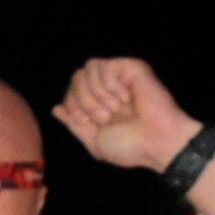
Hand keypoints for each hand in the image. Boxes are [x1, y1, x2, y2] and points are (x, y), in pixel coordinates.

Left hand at [52, 58, 200, 173]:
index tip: (88, 121)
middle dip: (84, 100)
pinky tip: (125, 98)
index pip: (71, 91)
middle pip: (77, 78)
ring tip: (116, 109)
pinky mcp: (131, 67)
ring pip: (87, 69)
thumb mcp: (95, 142)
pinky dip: (109, 85)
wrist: (157, 143)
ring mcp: (120, 76)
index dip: (72, 105)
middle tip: (104, 117)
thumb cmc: (131, 147)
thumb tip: (56, 108)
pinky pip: (103, 66)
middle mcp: (109, 88)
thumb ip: (74, 125)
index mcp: (100, 104)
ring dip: (97, 94)